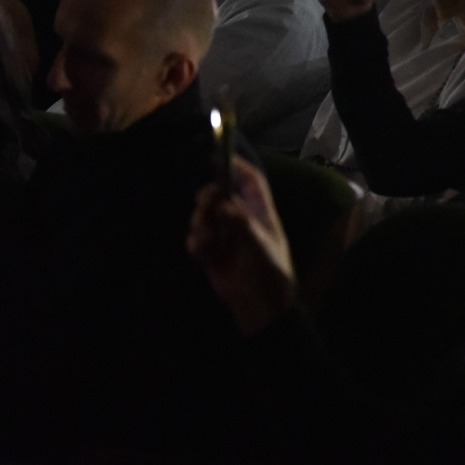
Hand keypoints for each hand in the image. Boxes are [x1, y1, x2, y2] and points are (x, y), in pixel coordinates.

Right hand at [188, 156, 296, 335]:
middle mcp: (240, 219)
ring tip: (209, 241)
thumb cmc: (269, 273)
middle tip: (205, 204)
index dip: (235, 166)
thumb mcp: (260, 246)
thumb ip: (241, 224)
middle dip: (208, 196)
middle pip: (218, 193)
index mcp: (260, 212)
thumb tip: (224, 202)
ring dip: (200, 223)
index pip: (249, 180)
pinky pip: (195, 237)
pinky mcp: (211, 251)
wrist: (259, 307)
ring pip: (202, 215)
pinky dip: (196, 243)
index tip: (217, 157)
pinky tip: (204, 253)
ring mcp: (224, 234)